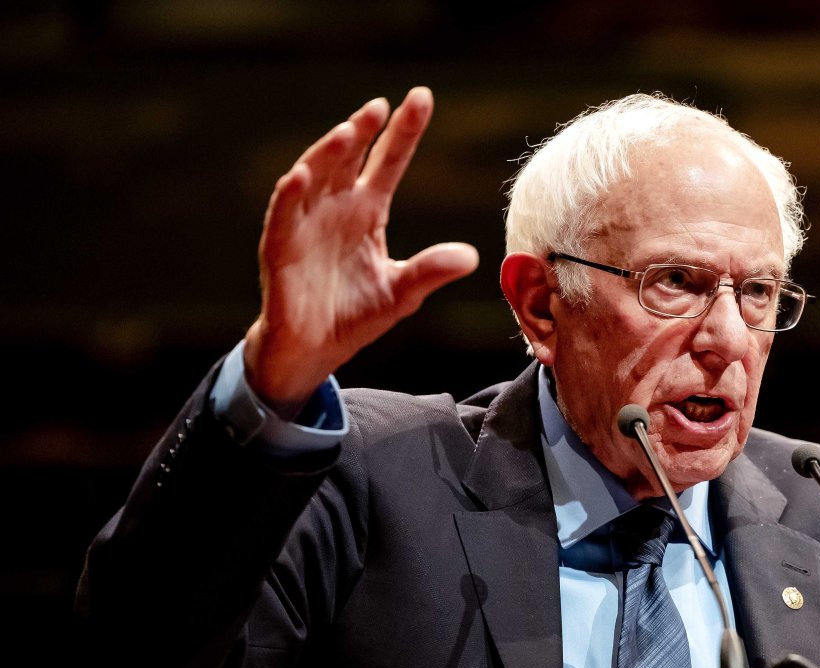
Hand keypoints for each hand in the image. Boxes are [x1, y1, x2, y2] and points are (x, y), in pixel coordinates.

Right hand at [243, 87, 478, 416]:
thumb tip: (472, 257)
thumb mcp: (402, 293)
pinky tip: (301, 175)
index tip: (421, 98)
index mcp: (367, 212)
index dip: (404, 132)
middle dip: (363, 130)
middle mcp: (336, 208)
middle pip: (349, 159)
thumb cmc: (355, 316)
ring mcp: (306, 224)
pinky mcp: (281, 247)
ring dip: (328, 153)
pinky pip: (283, 215)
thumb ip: (431, 271)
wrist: (315, 350)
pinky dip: (291, 195)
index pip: (388, 162)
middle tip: (381, 106)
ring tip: (349, 131)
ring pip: (315, 177)